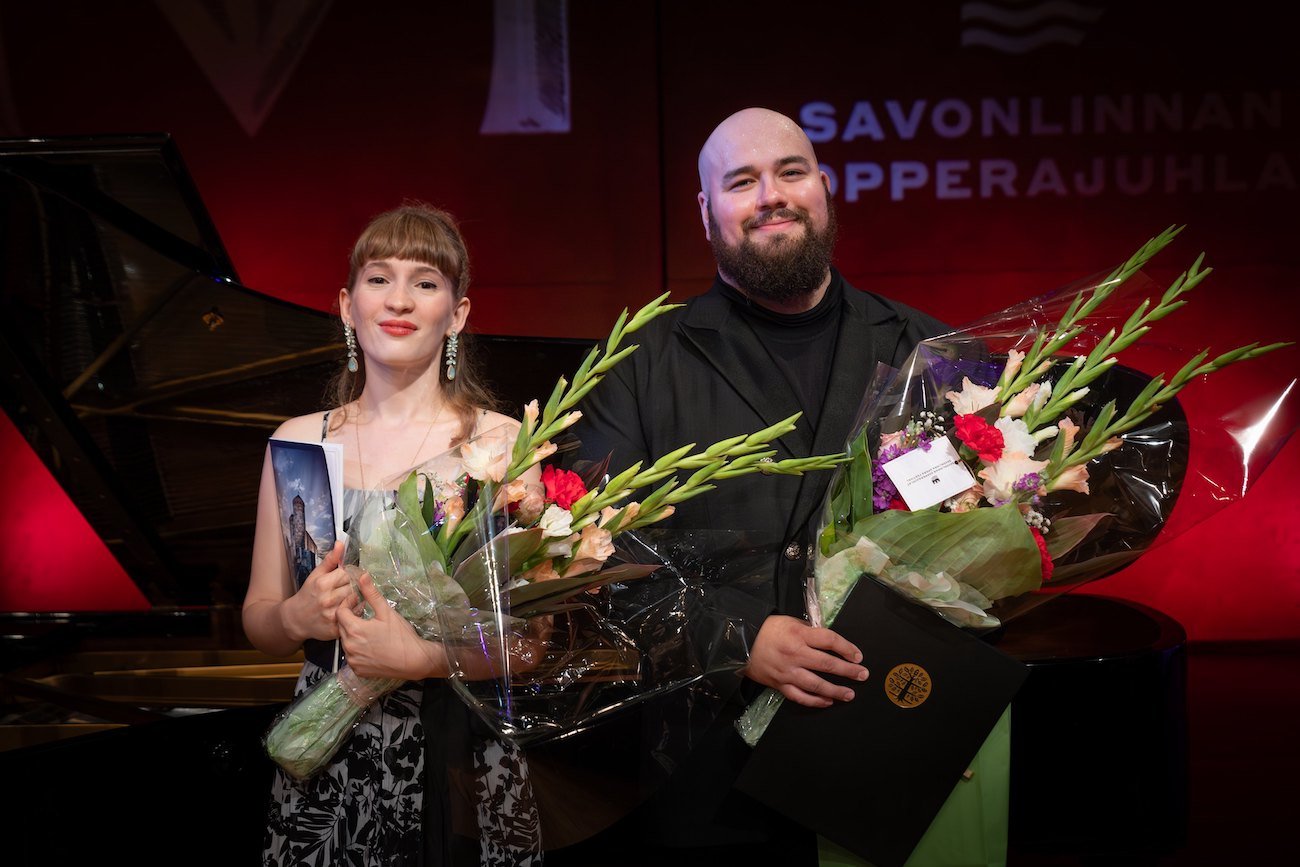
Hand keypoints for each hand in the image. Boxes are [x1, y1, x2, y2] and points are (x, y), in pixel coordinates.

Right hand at [280, 542, 355, 642]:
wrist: (295, 619)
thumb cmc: (308, 594)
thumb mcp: (316, 575)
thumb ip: (331, 560)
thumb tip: (341, 543)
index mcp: (323, 584)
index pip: (349, 574)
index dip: (350, 575)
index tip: (346, 579)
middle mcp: (328, 599)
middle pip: (354, 588)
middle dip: (353, 587)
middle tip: (347, 590)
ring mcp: (332, 615)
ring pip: (357, 602)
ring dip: (356, 600)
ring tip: (348, 599)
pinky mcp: (336, 628)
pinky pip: (354, 617)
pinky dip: (354, 613)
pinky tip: (348, 610)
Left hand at [337, 572, 446, 680]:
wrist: (414, 661)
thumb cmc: (402, 635)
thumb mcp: (387, 612)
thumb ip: (371, 594)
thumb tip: (362, 575)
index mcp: (355, 629)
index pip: (340, 612)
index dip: (348, 604)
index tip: (358, 601)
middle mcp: (349, 646)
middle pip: (341, 627)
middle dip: (349, 618)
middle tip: (364, 614)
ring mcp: (352, 660)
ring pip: (345, 641)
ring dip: (352, 634)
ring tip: (368, 630)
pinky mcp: (357, 670)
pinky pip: (351, 656)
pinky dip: (357, 649)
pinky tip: (370, 645)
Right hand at [741, 614, 868, 707]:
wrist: (740, 643)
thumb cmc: (767, 630)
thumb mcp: (789, 622)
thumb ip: (809, 631)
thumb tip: (828, 641)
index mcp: (799, 635)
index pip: (829, 640)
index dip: (847, 648)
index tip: (858, 655)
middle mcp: (796, 654)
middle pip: (827, 664)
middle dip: (848, 670)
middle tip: (863, 675)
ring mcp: (788, 672)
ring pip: (816, 684)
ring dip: (835, 690)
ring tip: (850, 694)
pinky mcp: (780, 685)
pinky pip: (800, 696)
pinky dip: (815, 701)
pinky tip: (827, 702)